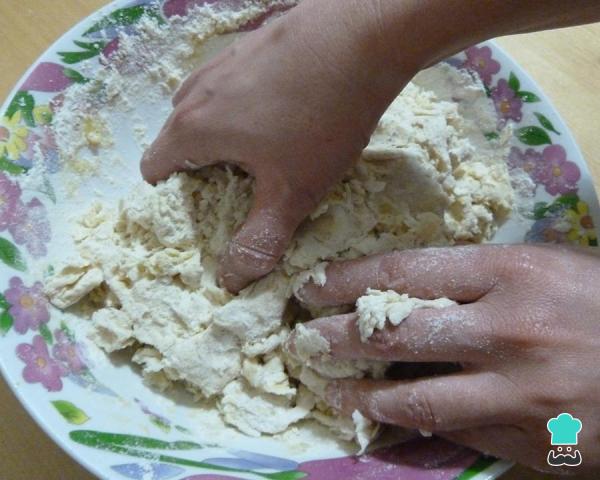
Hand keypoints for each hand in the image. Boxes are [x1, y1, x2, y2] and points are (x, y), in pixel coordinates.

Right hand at [141, 0, 415, 291]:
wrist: (365, 35)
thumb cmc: (320, 119)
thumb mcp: (292, 193)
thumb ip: (258, 241)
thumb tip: (230, 282)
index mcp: (193, 127)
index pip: (153, 168)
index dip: (173, 198)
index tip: (205, 213)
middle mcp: (197, 90)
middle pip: (178, 138)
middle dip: (200, 168)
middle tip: (241, 189)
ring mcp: (224, 60)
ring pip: (206, 107)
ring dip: (223, 133)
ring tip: (263, 152)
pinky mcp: (253, 43)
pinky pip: (233, 83)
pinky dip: (245, 103)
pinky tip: (285, 111)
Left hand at [294, 244, 599, 472]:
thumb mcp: (544, 268)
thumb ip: (477, 278)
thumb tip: (406, 291)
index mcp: (513, 271)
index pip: (404, 271)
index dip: (347, 279)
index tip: (312, 286)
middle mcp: (509, 329)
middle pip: (395, 332)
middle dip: (336, 337)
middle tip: (303, 339)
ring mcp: (517, 393)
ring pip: (413, 397)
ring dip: (360, 395)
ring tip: (329, 390)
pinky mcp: (527, 442)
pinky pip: (450, 433)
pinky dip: (408, 427)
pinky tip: (382, 423)